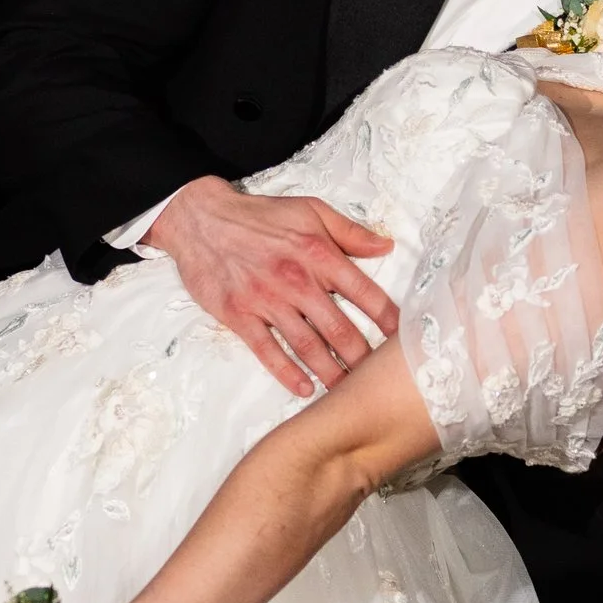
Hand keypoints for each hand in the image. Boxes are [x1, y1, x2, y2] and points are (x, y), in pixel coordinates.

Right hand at [145, 176, 397, 398]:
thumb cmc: (257, 215)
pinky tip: (305, 388)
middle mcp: (297, 280)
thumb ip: (350, 231)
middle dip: (363, 358)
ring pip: (308, 346)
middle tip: (378, 380)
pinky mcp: (240, 316)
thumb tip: (386, 247)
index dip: (388, 319)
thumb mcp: (310, 210)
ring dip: (331, 373)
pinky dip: (288, 373)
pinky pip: (268, 351)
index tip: (403, 341)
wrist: (200, 219)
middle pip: (340, 329)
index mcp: (319, 253)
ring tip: (349, 393)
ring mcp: (267, 301)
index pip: (364, 293)